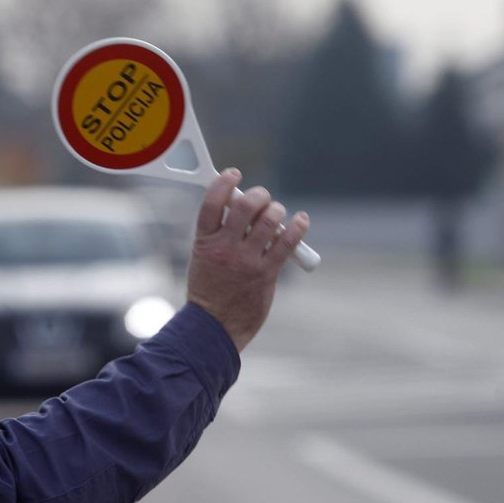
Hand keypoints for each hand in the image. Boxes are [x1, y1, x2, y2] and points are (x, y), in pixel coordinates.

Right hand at [186, 169, 309, 352]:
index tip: (234, 174)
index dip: (224, 182)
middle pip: (246, 205)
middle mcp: (225, 248)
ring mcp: (246, 260)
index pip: (212, 201)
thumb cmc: (210, 292)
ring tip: (275, 215)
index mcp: (204, 242)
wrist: (214, 328)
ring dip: (276, 211)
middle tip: (262, 199)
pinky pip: (287, 242)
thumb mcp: (202, 259)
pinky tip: (300, 221)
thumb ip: (218, 234)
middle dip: (258, 195)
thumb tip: (242, 208)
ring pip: (269, 219)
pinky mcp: (266, 273)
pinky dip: (297, 226)